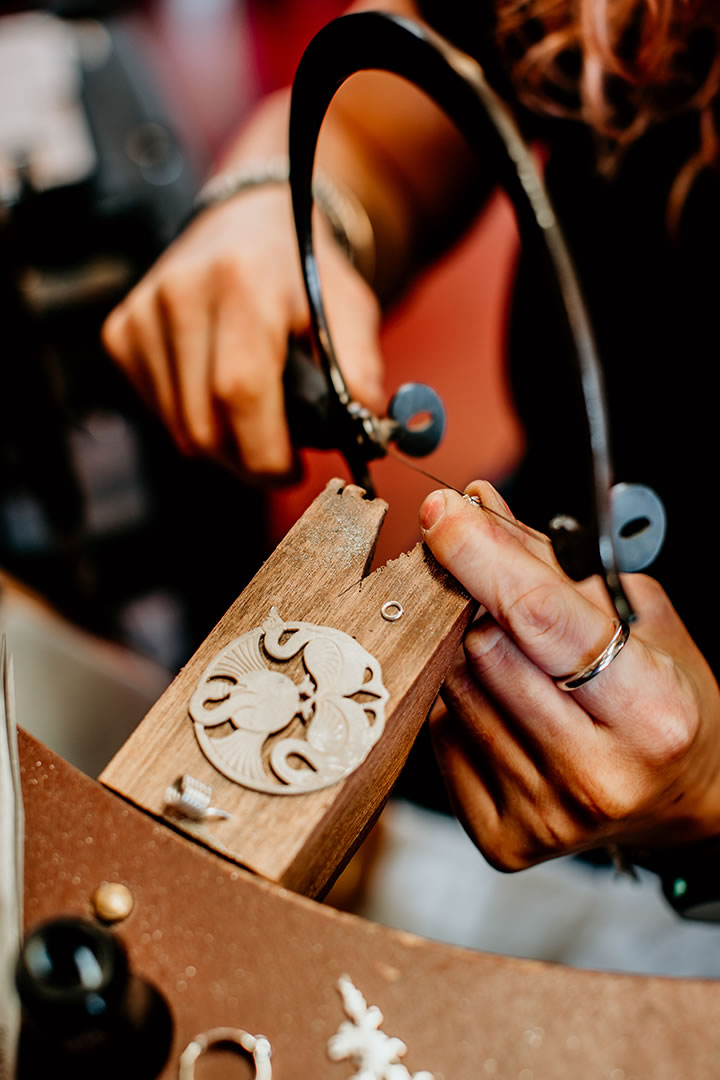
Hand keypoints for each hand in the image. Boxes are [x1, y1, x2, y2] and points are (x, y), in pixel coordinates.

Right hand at [101, 187, 384, 479]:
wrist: (248, 221)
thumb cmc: (304, 273)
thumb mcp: (350, 308)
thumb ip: (360, 369)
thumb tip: (364, 433)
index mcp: (243, 281)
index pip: (240, 391)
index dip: (267, 451)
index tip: (294, 471)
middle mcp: (181, 293)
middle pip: (204, 424)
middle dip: (248, 460)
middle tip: (280, 459)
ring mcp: (143, 313)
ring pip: (179, 429)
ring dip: (223, 446)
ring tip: (257, 422)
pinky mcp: (121, 332)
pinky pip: (159, 411)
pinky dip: (194, 422)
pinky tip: (219, 396)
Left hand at [419, 481, 719, 870]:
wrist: (680, 802)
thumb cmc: (664, 704)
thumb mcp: (639, 619)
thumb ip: (554, 566)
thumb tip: (477, 508)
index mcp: (651, 712)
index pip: (540, 617)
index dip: (482, 554)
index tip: (442, 512)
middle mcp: (597, 774)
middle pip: (483, 649)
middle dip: (477, 601)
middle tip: (494, 590)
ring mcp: (545, 815)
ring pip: (455, 689)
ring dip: (467, 653)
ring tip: (518, 659)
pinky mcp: (504, 838)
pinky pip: (442, 737)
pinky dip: (462, 705)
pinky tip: (505, 706)